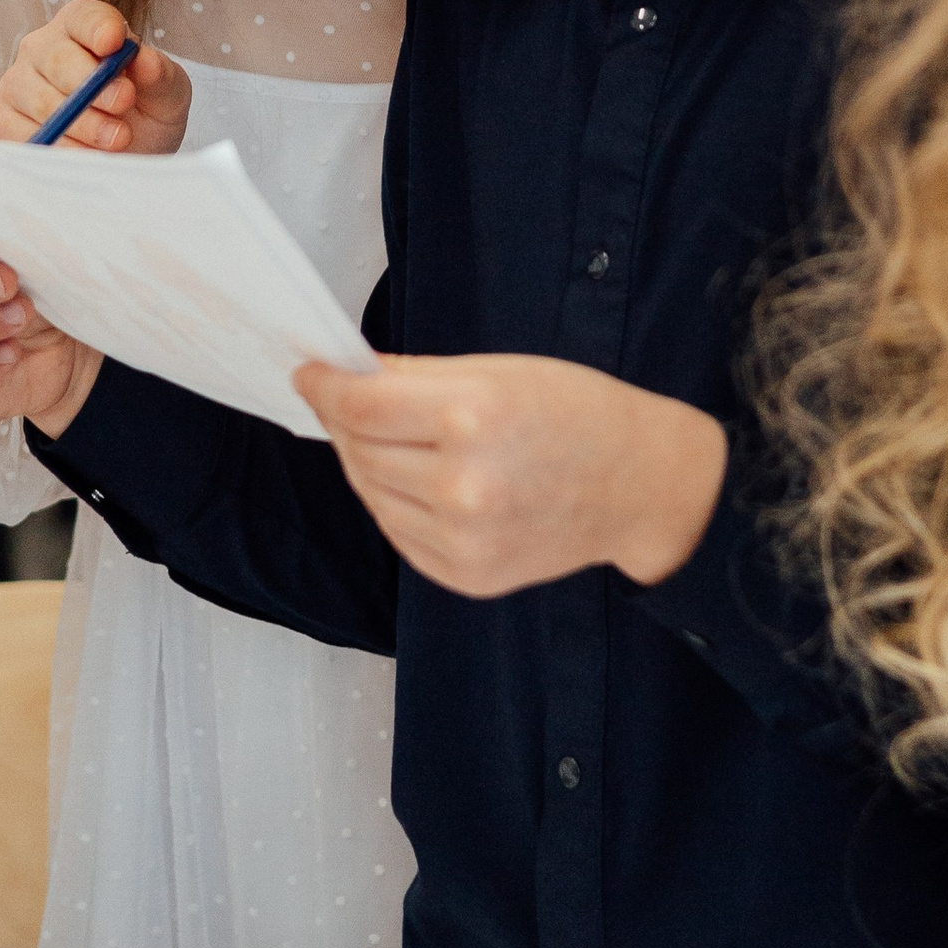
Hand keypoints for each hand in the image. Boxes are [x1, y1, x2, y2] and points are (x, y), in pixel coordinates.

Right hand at [0, 0, 191, 155]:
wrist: (130, 155)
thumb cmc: (146, 113)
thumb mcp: (168, 94)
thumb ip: (160, 75)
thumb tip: (145, 61)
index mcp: (82, 27)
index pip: (84, 17)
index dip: (97, 28)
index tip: (114, 45)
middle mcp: (42, 48)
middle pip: (57, 59)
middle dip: (93, 86)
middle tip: (124, 103)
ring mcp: (18, 85)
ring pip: (42, 101)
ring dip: (84, 124)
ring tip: (118, 138)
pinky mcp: (5, 122)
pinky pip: (27, 134)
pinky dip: (62, 149)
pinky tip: (88, 156)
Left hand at [292, 354, 724, 596]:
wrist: (638, 487)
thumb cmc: (576, 413)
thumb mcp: (498, 371)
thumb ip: (416, 376)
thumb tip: (348, 375)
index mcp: (472, 417)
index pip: (360, 407)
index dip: (323, 387)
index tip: (309, 373)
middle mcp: (462, 486)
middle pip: (359, 451)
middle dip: (344, 421)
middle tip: (346, 400)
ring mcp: (463, 540)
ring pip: (371, 495)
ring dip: (366, 463)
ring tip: (392, 440)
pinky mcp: (466, 576)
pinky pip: (399, 533)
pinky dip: (394, 503)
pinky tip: (418, 480)